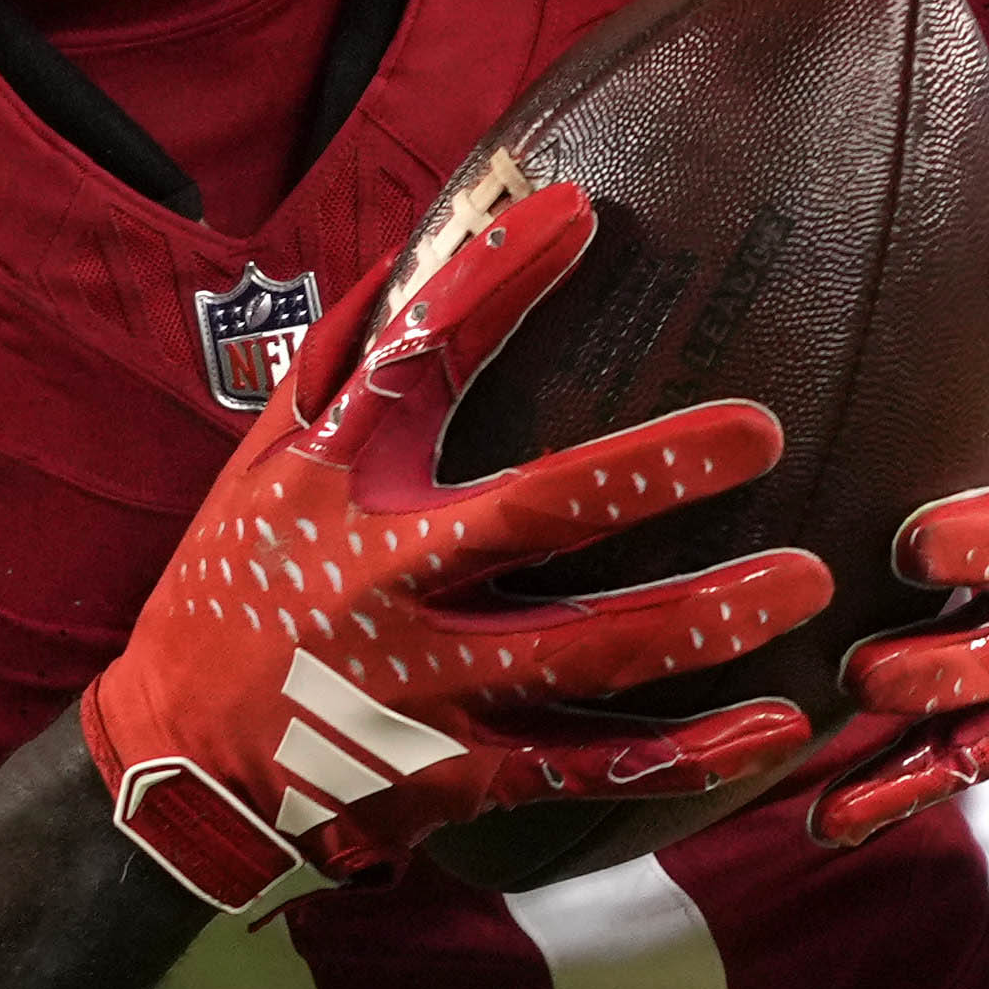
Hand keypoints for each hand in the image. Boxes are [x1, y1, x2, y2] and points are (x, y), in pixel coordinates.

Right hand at [81, 184, 830, 910]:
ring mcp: (427, 688)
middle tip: (760, 431)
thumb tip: (438, 244)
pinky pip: (593, 769)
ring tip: (809, 583)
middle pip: (530, 516)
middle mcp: (383, 580)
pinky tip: (776, 727)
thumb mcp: (266, 465)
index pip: (413, 361)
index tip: (581, 213)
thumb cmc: (235, 590)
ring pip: (586, 655)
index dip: (491, 283)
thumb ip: (350, 361)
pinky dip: (687, 755)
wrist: (179, 772)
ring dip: (703, 620)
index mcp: (335, 485)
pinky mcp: (461, 775)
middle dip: (650, 471)